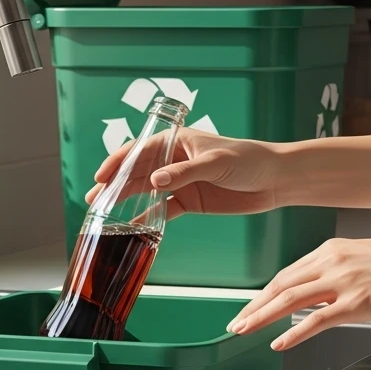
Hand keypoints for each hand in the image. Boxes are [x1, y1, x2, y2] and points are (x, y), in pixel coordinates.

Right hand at [86, 129, 284, 219]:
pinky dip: (149, 217)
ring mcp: (182, 181)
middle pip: (138, 171)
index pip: (140, 149)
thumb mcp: (216, 163)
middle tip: (94, 199)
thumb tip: (154, 181)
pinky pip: (164, 209)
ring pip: (147, 190)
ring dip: (126, 201)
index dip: (118, 162)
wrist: (276, 179)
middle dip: (115, 184)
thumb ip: (185, 173)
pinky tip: (133, 227)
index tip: (101, 175)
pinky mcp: (191, 200)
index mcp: (179, 141)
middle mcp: (176, 160)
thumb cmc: (250, 160)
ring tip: (103, 213)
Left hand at [228, 236, 370, 350]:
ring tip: (244, 331)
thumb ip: (340, 274)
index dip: (265, 292)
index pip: (288, 273)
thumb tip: (321, 296)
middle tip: (235, 322)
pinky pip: (316, 319)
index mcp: (333, 250)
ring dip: (262, 317)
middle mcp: (332, 261)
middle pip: (281, 285)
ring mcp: (343, 281)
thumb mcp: (366, 260)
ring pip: (289, 299)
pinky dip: (293, 333)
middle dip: (254, 306)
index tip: (250, 307)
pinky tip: (279, 344)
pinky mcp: (357, 302)